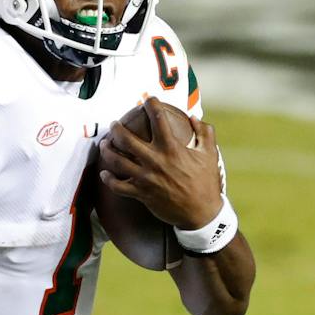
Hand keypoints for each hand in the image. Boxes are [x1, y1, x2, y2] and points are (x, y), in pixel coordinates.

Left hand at [98, 98, 223, 231]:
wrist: (201, 214)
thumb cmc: (206, 183)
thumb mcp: (210, 154)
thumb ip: (205, 132)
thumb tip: (194, 117)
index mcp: (172, 148)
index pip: (158, 119)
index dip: (151, 105)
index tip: (148, 100)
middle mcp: (156, 161)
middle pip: (127, 139)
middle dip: (117, 128)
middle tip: (115, 124)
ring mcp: (146, 178)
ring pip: (117, 161)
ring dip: (108, 150)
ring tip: (105, 144)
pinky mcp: (141, 194)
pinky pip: (118, 186)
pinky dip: (109, 179)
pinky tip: (104, 173)